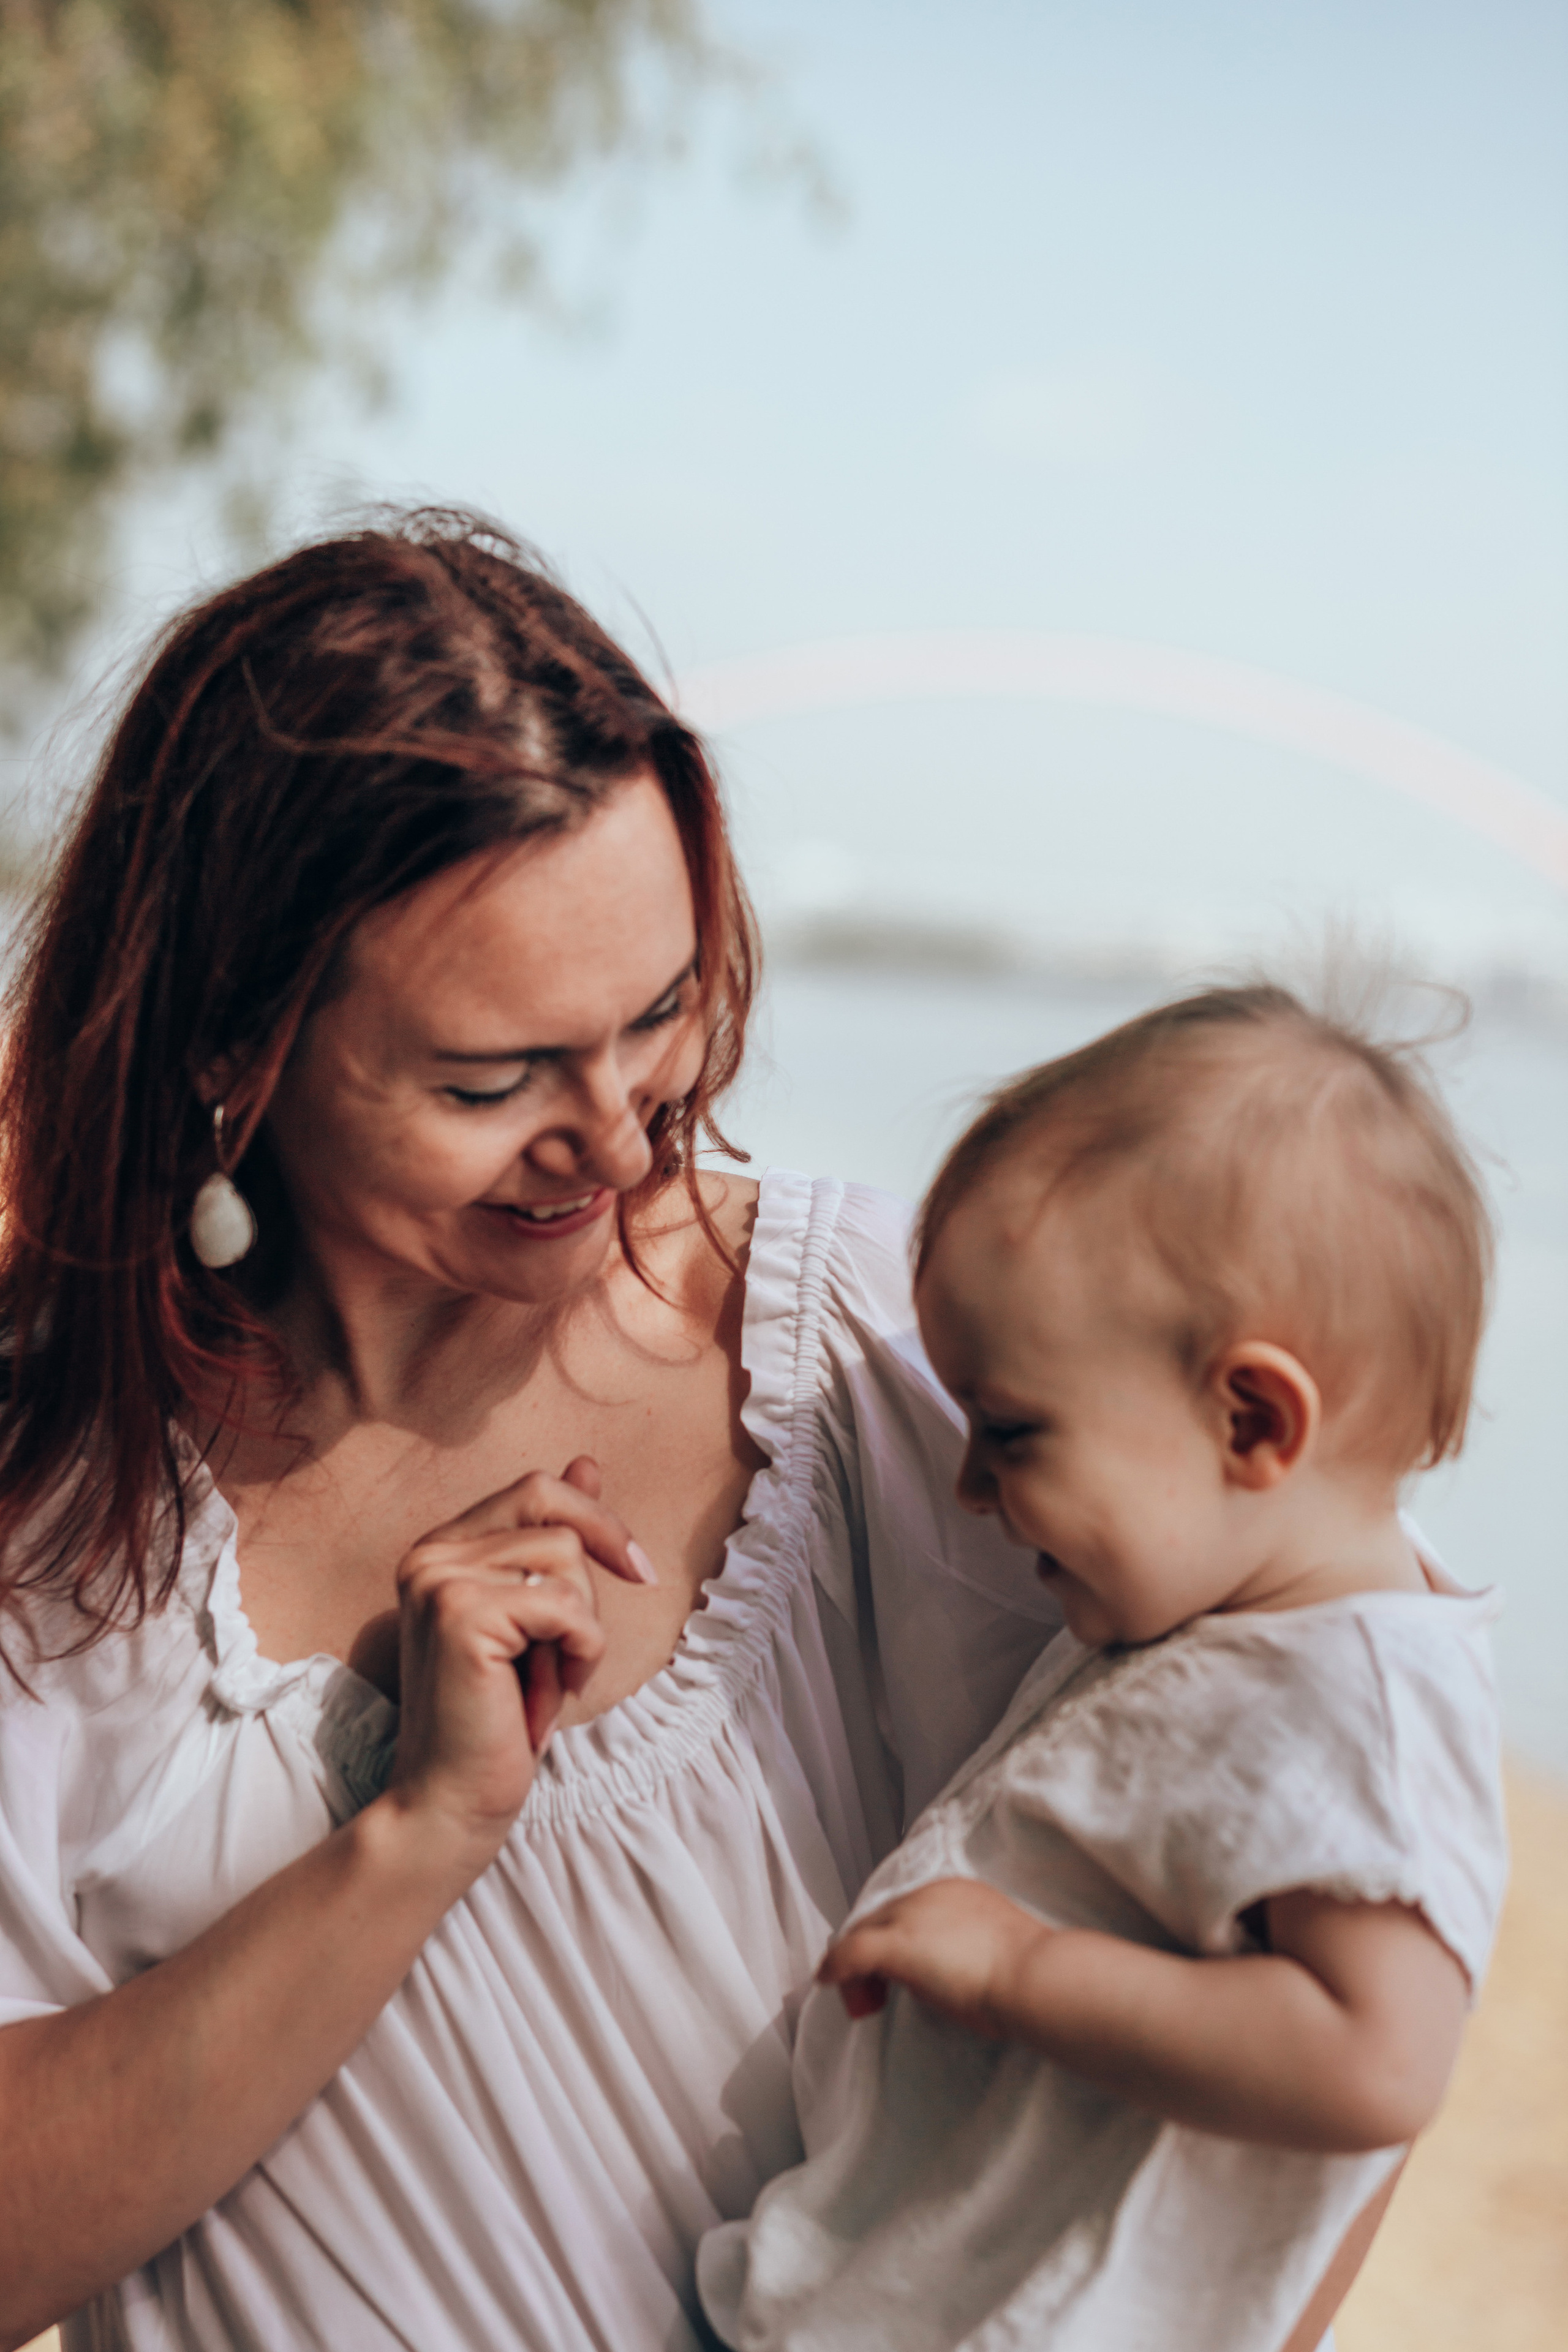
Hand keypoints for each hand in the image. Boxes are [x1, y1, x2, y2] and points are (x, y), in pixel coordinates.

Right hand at [384, 1456, 655, 1867]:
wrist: (453, 1803)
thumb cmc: (496, 1719)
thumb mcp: (536, 1620)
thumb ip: (550, 1544)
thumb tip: (586, 1462)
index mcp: (440, 1550)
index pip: (535, 1490)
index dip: (596, 1519)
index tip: (636, 1570)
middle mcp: (429, 1554)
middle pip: (558, 1522)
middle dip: (588, 1589)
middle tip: (571, 1657)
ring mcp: (440, 1580)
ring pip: (567, 1562)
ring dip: (578, 1633)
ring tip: (543, 1684)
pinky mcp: (462, 1614)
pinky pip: (567, 1607)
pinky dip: (579, 1654)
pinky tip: (546, 1697)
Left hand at [819, 1877, 1051, 2038]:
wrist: (1032, 1975)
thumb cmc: (1024, 1973)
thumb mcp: (991, 1949)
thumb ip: (963, 1948)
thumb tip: (945, 1972)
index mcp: (955, 1893)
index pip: (908, 1912)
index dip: (895, 1941)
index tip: (895, 1971)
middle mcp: (928, 1895)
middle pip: (881, 1919)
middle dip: (870, 1953)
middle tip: (871, 1991)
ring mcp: (910, 1917)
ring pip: (864, 1933)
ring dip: (857, 1965)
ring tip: (863, 1997)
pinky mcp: (895, 1943)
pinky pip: (850, 1953)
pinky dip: (836, 1967)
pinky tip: (828, 1982)